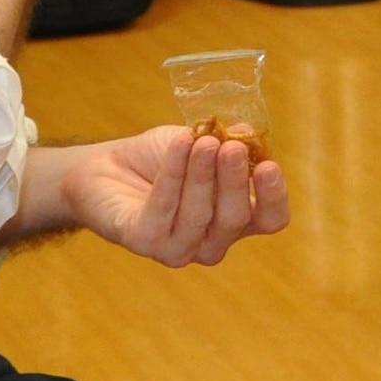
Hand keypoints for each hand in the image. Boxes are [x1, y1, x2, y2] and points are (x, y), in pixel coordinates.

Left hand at [61, 125, 289, 268]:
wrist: (105, 167)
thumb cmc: (160, 158)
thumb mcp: (199, 140)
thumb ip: (223, 140)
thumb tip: (246, 132)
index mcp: (235, 218)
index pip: (270, 219)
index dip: (274, 196)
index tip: (269, 165)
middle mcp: (211, 241)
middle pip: (235, 219)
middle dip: (234, 181)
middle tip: (231, 147)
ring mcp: (179, 248)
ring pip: (199, 215)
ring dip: (201, 175)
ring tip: (202, 142)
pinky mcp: (145, 243)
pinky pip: (162, 210)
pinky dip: (172, 175)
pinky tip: (179, 146)